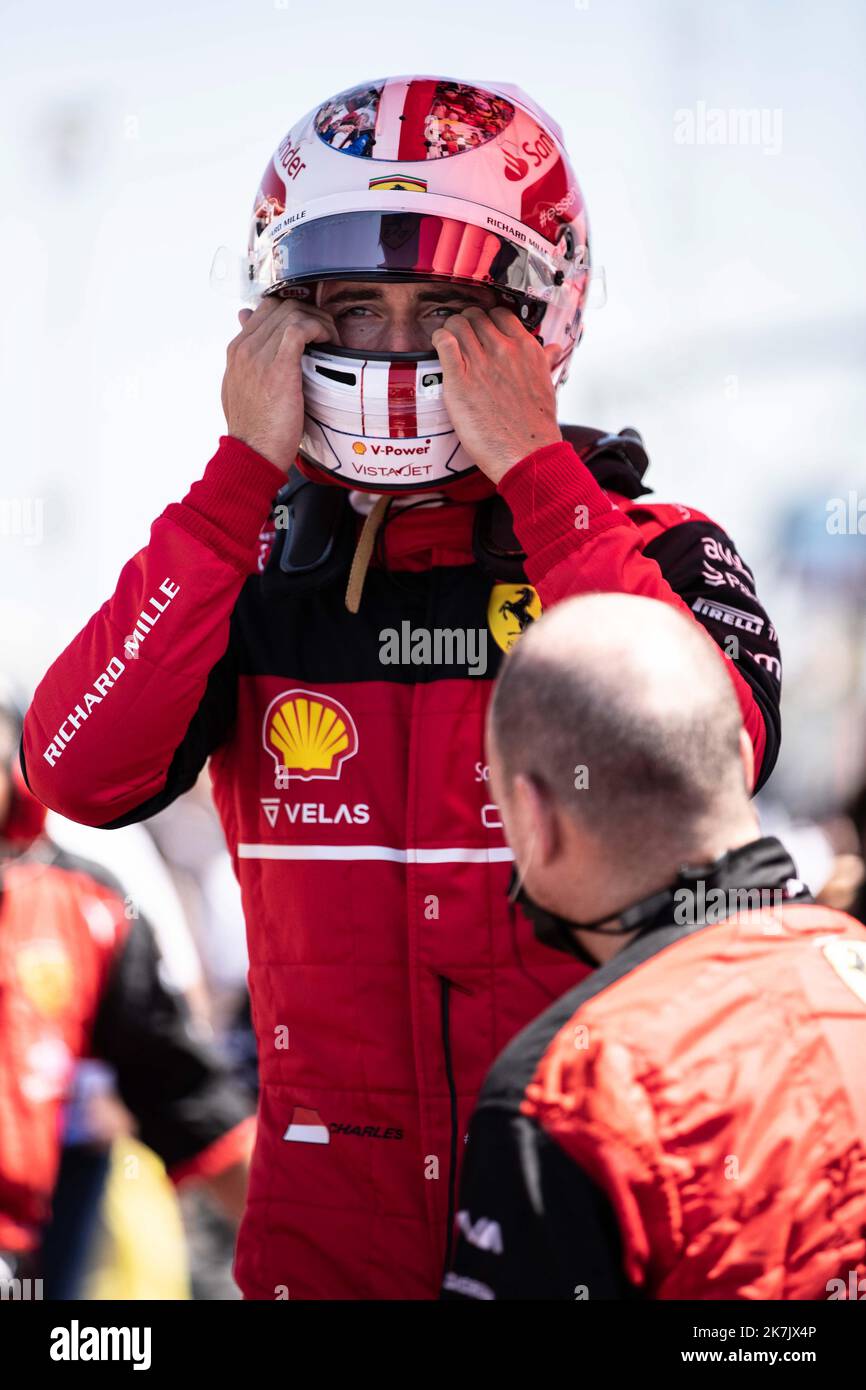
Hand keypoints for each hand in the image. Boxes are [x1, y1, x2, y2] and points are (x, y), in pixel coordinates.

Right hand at [221, 296, 337, 473]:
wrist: (251, 454)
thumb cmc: (253, 429)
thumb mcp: (242, 390)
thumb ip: (248, 364)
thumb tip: (251, 345)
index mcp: (237, 351)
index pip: (266, 309)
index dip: (295, 312)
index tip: (312, 329)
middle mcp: (245, 348)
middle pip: (282, 306)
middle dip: (311, 313)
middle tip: (327, 334)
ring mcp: (259, 355)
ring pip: (293, 312)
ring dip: (319, 321)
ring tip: (331, 340)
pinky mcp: (278, 367)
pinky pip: (300, 328)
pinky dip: (319, 329)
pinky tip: (328, 343)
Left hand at [431, 306, 561, 483]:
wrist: (527, 453)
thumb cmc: (535, 426)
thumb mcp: (547, 384)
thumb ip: (545, 361)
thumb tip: (552, 349)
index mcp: (526, 349)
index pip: (500, 314)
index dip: (487, 319)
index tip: (482, 329)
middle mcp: (504, 351)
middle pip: (476, 316)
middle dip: (467, 323)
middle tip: (462, 337)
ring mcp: (481, 363)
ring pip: (457, 324)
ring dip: (450, 329)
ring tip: (448, 341)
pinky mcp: (460, 380)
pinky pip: (444, 342)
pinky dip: (438, 339)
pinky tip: (439, 346)